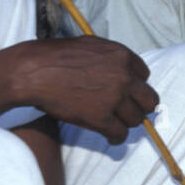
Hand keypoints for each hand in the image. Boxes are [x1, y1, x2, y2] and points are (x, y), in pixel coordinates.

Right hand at [16, 37, 158, 144]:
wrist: (34, 72)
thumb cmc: (57, 57)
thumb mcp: (91, 46)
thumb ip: (111, 58)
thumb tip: (123, 70)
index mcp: (123, 56)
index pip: (145, 75)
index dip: (135, 85)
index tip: (127, 91)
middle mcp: (124, 77)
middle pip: (149, 100)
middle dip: (139, 106)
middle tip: (128, 111)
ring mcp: (114, 99)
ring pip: (137, 119)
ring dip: (126, 122)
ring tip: (115, 123)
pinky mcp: (101, 118)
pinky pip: (121, 134)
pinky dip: (116, 138)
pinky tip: (110, 136)